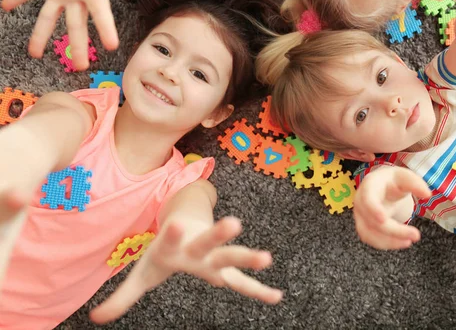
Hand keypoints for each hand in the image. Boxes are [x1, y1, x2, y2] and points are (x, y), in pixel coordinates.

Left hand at [90, 217, 282, 323]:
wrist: (186, 223)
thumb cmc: (164, 251)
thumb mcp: (143, 273)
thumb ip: (123, 296)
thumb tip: (96, 318)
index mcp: (174, 246)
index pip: (172, 239)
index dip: (174, 233)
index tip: (176, 223)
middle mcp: (197, 248)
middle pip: (209, 241)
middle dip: (220, 234)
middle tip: (234, 222)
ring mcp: (213, 257)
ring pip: (230, 255)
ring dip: (246, 256)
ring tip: (267, 258)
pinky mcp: (223, 268)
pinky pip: (242, 282)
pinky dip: (257, 289)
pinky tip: (276, 297)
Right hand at [354, 166, 430, 249]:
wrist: (383, 187)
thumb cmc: (393, 181)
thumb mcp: (405, 177)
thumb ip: (415, 184)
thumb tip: (427, 194)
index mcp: (369, 186)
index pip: (368, 199)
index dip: (373, 209)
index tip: (383, 219)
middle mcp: (360, 202)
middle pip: (372, 221)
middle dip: (394, 231)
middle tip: (416, 235)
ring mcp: (360, 215)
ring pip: (368, 234)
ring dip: (389, 241)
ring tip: (409, 242)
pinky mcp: (364, 226)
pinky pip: (371, 239)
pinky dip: (386, 243)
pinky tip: (402, 242)